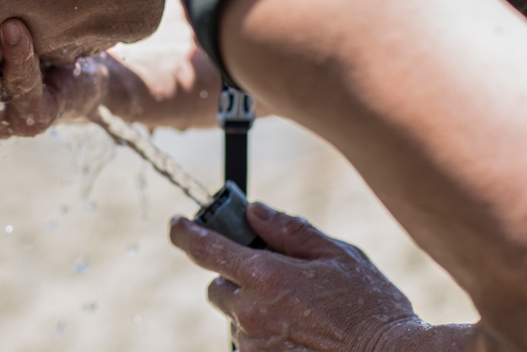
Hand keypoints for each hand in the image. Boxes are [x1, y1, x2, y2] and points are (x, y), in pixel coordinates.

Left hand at [170, 203, 425, 351]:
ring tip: (301, 312)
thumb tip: (254, 211)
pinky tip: (301, 334)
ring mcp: (255, 346)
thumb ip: (290, 231)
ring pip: (236, 319)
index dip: (184, 233)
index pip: (204, 248)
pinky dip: (267, 336)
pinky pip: (252, 345)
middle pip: (217, 288)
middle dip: (234, 278)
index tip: (177, 224)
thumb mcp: (338, 255)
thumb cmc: (372, 308)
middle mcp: (251, 313)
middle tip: (271, 276)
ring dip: (254, 309)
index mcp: (265, 276)